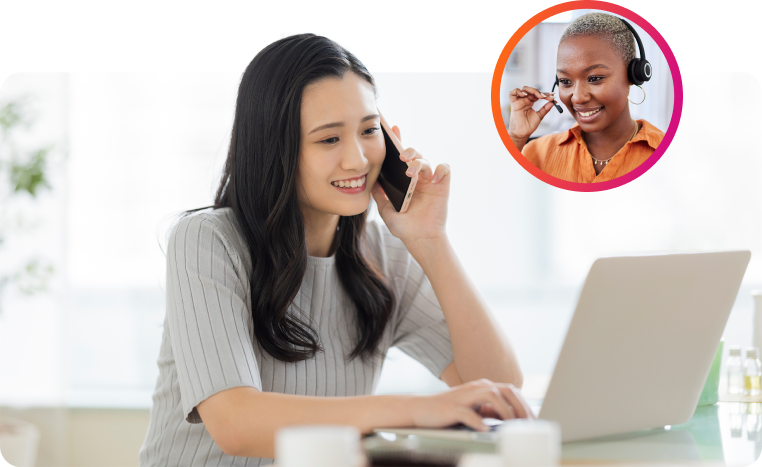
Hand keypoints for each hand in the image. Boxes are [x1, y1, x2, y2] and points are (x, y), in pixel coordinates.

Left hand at [371, 125, 449, 253]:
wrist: (419, 239)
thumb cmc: (403, 227)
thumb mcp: (385, 210)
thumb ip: (378, 194)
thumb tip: (368, 180)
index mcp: (404, 180)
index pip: (401, 157)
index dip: (398, 141)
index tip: (392, 128)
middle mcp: (417, 178)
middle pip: (415, 155)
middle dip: (409, 151)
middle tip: (402, 156)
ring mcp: (430, 181)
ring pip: (426, 161)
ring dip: (418, 162)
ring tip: (410, 172)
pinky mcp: (443, 186)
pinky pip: (444, 169)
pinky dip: (440, 169)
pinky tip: (432, 178)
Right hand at [407, 379, 534, 431]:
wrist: (420, 409)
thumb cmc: (449, 411)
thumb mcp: (474, 409)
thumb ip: (491, 411)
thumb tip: (511, 420)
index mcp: (483, 387)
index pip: (511, 391)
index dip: (524, 405)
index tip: (532, 421)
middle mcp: (476, 387)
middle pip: (505, 390)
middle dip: (520, 407)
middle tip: (527, 424)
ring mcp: (464, 396)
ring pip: (491, 396)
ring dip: (505, 412)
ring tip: (511, 426)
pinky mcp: (452, 407)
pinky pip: (469, 413)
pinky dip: (479, 421)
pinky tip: (486, 429)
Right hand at [507, 86, 557, 150]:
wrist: (522, 134)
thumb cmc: (528, 126)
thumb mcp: (540, 116)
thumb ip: (545, 108)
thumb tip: (553, 102)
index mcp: (530, 102)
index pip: (537, 94)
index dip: (545, 94)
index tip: (552, 96)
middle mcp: (524, 101)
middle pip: (531, 90)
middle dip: (539, 92)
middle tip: (545, 96)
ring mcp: (519, 102)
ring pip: (523, 89)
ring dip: (531, 90)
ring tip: (538, 96)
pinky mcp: (514, 104)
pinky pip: (512, 94)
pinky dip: (518, 91)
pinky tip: (525, 95)